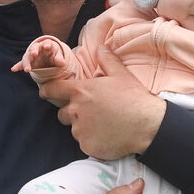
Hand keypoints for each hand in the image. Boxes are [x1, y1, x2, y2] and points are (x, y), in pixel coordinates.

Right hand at [12, 38, 64, 72]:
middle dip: (34, 51)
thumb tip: (62, 63)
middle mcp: (37, 48)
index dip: (46, 44)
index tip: (47, 47)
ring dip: (27, 62)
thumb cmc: (54, 54)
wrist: (48, 55)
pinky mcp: (28, 61)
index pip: (46, 43)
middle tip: (34, 54)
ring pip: (28, 57)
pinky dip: (18, 66)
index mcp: (46, 44)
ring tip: (27, 70)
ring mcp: (31, 55)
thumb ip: (59, 59)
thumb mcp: (58, 56)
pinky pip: (22, 63)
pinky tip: (14, 69)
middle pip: (34, 48)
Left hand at [39, 46, 165, 158]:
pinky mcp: (87, 146)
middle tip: (92, 112)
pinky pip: (84, 143)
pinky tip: (108, 136)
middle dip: (72, 112)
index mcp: (80, 92)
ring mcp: (80, 131)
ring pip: (74, 129)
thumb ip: (107, 60)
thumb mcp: (121, 74)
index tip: (45, 93)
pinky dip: (93, 140)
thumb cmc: (134, 98)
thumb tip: (100, 47)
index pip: (51, 90)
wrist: (147, 125)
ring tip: (104, 124)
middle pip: (62, 113)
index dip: (47, 91)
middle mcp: (75, 111)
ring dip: (83, 127)